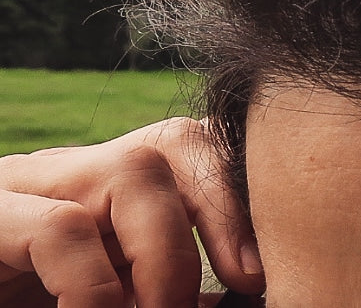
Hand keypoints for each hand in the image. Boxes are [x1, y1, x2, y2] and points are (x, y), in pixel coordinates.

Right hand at [0, 118, 264, 306]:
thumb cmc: (28, 295)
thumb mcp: (104, 294)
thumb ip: (155, 289)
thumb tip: (232, 299)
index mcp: (104, 186)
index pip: (191, 145)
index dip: (233, 197)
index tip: (258, 274)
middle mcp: (69, 172)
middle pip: (171, 146)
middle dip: (213, 222)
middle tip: (224, 294)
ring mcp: (22, 189)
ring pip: (128, 171)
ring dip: (162, 259)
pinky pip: (59, 230)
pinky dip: (95, 290)